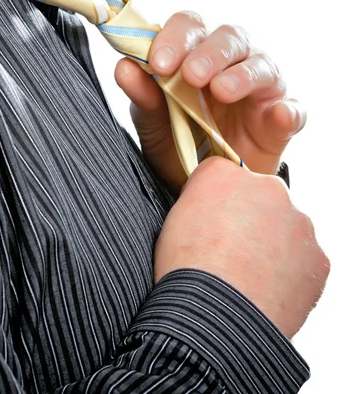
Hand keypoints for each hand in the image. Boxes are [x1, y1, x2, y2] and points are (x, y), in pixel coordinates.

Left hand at [115, 11, 305, 192]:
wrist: (201, 183)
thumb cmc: (178, 138)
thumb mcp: (153, 121)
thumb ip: (143, 95)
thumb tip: (123, 67)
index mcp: (197, 52)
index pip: (190, 26)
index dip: (175, 37)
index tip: (158, 62)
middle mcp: (232, 61)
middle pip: (230, 37)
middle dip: (209, 53)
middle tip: (191, 75)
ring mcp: (261, 89)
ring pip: (262, 65)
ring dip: (243, 74)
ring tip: (222, 91)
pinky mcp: (280, 120)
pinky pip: (292, 110)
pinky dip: (288, 111)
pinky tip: (279, 115)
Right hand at [154, 157, 330, 338]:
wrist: (216, 313)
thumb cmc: (186, 270)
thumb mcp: (171, 221)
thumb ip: (196, 203)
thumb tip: (205, 212)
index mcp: (223, 174)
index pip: (222, 176)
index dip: (216, 203)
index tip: (212, 223)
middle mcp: (265, 188)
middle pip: (259, 198)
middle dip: (250, 220)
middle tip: (231, 253)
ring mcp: (297, 222)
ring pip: (285, 229)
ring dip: (272, 245)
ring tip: (248, 277)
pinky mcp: (316, 256)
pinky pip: (303, 261)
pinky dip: (290, 273)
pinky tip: (267, 290)